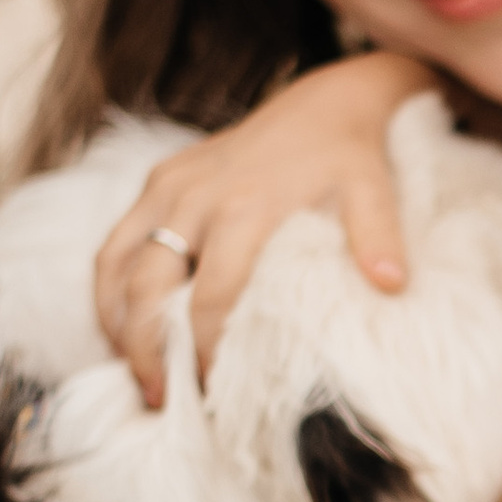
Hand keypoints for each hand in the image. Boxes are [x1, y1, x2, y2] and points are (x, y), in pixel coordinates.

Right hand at [96, 51, 433, 404]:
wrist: (325, 102)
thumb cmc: (350, 156)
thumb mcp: (372, 191)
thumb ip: (378, 236)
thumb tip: (392, 285)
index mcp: (245, 206)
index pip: (210, 296)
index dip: (203, 349)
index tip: (210, 391)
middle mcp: (195, 195)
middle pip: (149, 287)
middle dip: (148, 348)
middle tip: (160, 399)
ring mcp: (169, 185)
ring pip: (117, 264)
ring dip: (117, 322)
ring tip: (134, 373)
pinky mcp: (159, 179)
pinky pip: (116, 241)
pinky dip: (110, 288)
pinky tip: (122, 327)